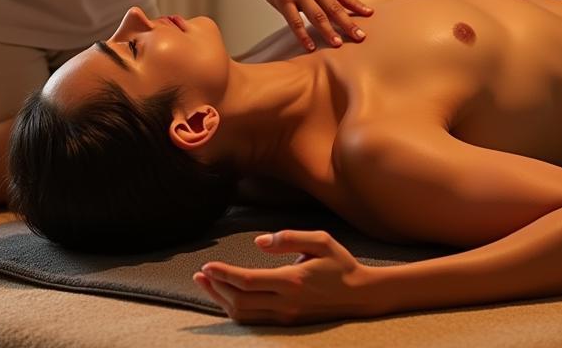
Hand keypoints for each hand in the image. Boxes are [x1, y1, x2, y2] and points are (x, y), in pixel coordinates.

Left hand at [194, 229, 375, 324]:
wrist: (361, 295)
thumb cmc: (340, 263)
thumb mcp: (320, 240)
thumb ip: (288, 238)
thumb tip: (258, 242)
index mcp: (292, 280)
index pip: (248, 281)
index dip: (224, 275)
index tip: (207, 266)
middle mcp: (286, 303)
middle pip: (240, 300)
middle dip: (217, 287)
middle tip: (200, 275)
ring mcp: (286, 316)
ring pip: (244, 315)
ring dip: (222, 300)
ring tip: (209, 285)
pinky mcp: (288, 322)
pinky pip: (254, 321)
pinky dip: (236, 310)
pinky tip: (229, 297)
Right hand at [245, 0, 372, 51]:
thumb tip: (320, 5)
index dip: (356, 6)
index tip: (370, 14)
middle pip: (335, 8)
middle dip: (349, 24)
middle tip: (361, 37)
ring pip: (317, 15)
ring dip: (329, 31)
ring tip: (338, 45)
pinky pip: (294, 20)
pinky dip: (302, 35)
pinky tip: (308, 46)